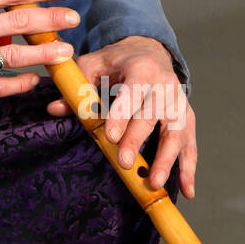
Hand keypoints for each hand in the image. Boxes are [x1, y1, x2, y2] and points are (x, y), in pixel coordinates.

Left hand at [45, 35, 196, 197]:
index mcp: (142, 68)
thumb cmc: (116, 62)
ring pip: (176, 133)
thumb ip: (76, 89)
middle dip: (137, 140)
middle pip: (152, 116)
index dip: (122, 114)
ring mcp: (179, 103)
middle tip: (124, 163)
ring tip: (153, 183)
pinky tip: (187, 191)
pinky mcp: (187, 119)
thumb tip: (54, 109)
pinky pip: (190, 145)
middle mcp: (165, 85)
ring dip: (166, 160)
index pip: (133, 92)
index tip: (111, 136)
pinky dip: (188, 168)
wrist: (149, 52)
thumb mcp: (93, 65)